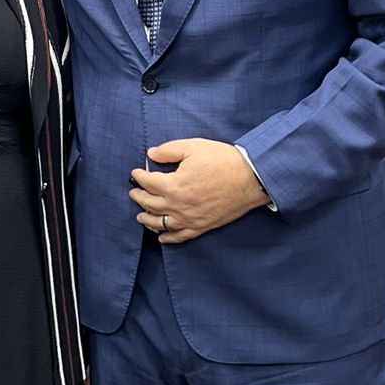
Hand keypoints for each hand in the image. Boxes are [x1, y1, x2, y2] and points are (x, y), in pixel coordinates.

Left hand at [130, 139, 271, 243]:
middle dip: (138, 197)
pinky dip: (168, 238)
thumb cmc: (223, 161)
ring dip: (147, 219)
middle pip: (149, 204)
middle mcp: (178, 206)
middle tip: (134, 192)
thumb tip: (151, 154)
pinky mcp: (201, 227)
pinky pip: (180, 236)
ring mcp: (189, 219)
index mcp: (173, 185)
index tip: (136, 173)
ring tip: (140, 216)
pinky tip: (161, 237)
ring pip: (160, 223)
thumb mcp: (193, 147)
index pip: (148, 183)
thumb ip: (169, 151)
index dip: (139, 176)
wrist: (250, 179)